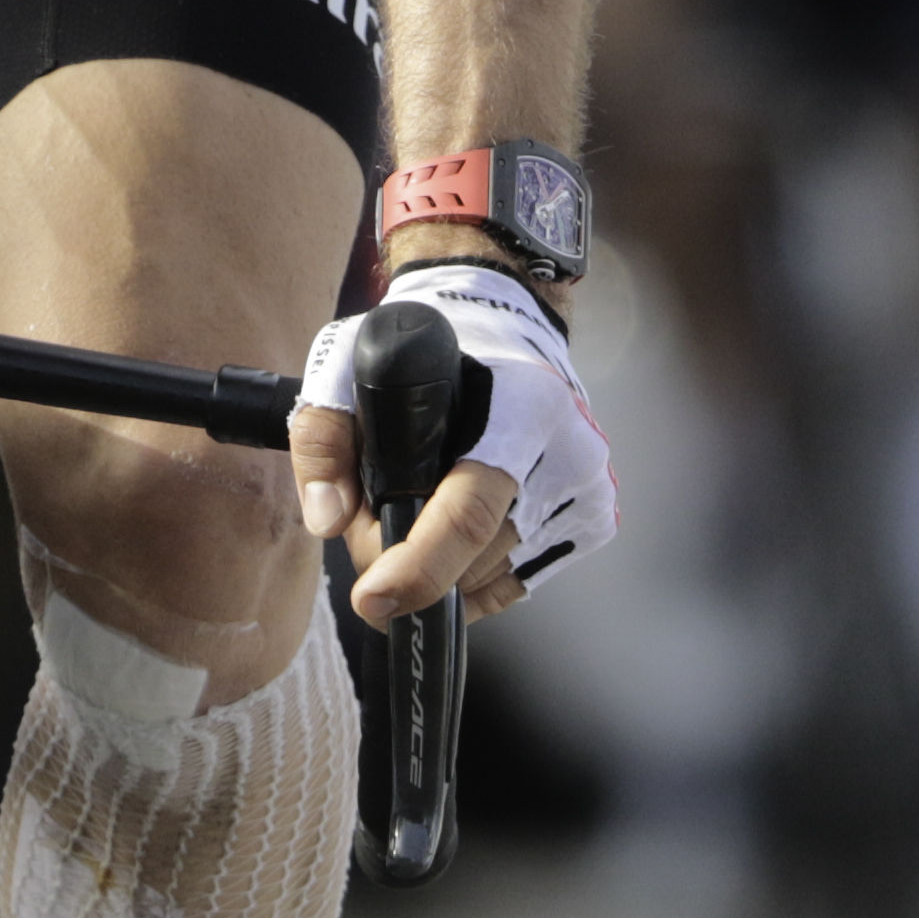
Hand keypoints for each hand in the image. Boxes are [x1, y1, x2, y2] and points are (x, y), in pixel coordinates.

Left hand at [292, 265, 613, 620]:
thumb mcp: (352, 360)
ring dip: (439, 570)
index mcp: (519, 407)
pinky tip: (450, 532)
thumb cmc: (431, 344)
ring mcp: (586, 489)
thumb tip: (327, 519)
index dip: (418, 568)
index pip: (469, 514)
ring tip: (414, 507)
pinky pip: (518, 582)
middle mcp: (566, 452)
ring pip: (491, 579)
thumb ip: (324, 437)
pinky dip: (472, 576)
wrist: (506, 319)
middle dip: (404, 562)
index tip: (374, 599)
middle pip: (471, 557)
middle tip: (369, 522)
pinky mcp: (594, 516)